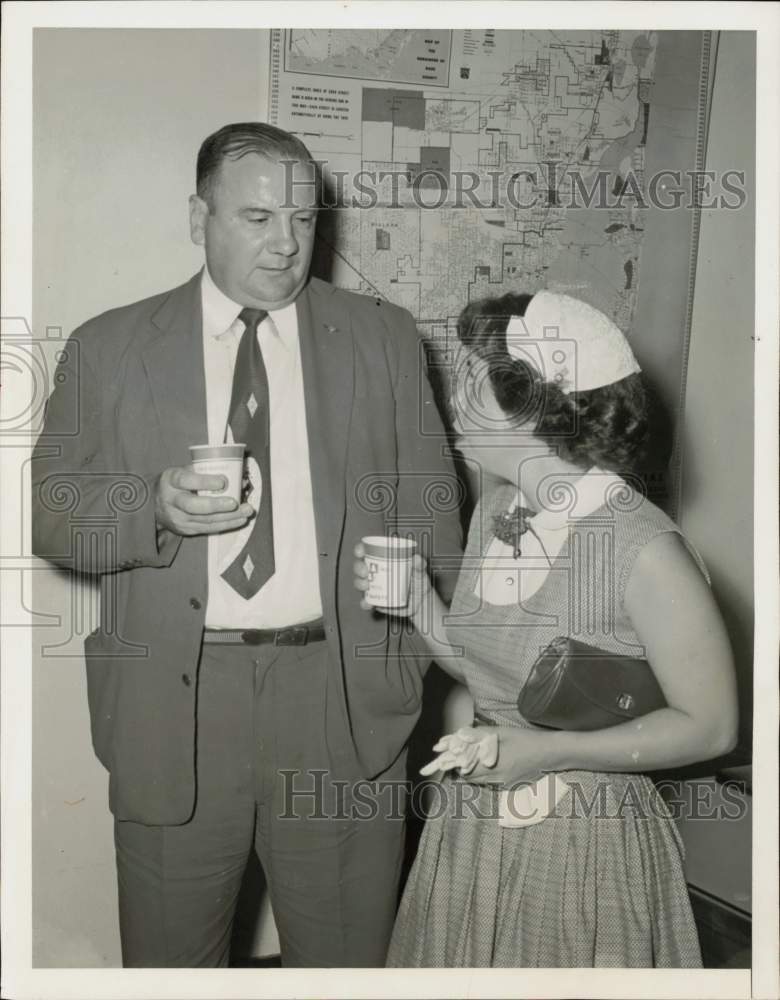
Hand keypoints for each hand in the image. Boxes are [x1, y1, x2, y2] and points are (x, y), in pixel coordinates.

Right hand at [154, 466, 253, 536]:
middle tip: (235, 502)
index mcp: (171, 480)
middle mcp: (172, 501)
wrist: (155, 504)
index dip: (204, 482)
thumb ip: (205, 471)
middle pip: (194, 506)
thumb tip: (238, 474)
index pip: (186, 480)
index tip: (222, 481)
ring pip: (205, 520)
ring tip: (246, 511)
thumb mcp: (183, 471)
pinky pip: (208, 529)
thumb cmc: (177, 483)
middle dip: (217, 505)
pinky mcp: (186, 530)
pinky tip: (240, 519)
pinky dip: (226, 524)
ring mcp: (178, 518)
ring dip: (229, 517)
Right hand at [352, 543, 430, 618]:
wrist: (422, 603)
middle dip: (358, 567)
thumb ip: (420, 565)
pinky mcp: (375, 600)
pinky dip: (364, 603)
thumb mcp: (420, 572)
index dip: (359, 549)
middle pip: (359, 566)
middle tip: (365, 572)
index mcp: (383, 560)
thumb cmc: (419, 582)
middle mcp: (376, 572)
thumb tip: (417, 558)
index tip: (360, 552)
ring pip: (359, 583)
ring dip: (359, 583)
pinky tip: (368, 604)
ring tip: (366, 586)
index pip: (367, 551)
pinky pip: (365, 602)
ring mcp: (374, 587)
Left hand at [421, 725, 559, 785]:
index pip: (462, 767)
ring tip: (463, 760)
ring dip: (468, 771)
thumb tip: (460, 736)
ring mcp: (502, 783)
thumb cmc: (525, 739)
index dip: (450, 762)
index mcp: (490, 764)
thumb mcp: (500, 732)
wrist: (549, 753)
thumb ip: (479, 735)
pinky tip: (481, 764)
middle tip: (450, 758)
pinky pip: (488, 781)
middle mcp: (494, 777)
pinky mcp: (508, 784)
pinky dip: (480, 774)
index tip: (438, 759)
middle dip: (457, 767)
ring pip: (477, 780)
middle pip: (467, 777)